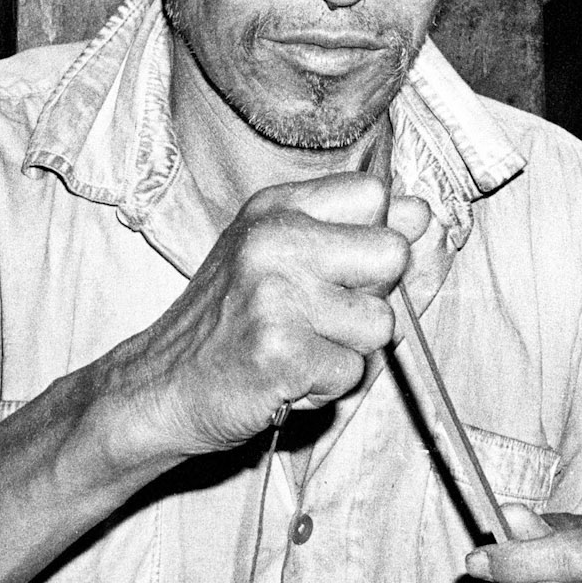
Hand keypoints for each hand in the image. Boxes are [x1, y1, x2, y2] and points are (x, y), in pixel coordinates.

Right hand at [108, 172, 429, 466]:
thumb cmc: (227, 323)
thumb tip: (422, 214)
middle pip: (392, 254)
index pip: (374, 195)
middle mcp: (273, 240)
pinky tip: (285, 376)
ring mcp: (275, 296)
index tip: (336, 269)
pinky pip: (352, 372)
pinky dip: (325, 386)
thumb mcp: (278, 256)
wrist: (159, 386)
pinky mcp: (279, 353)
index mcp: (276, 208)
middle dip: (373, 296)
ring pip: (381, 324)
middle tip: (321, 317)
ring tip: (298, 349)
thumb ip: (351, 232)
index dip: (372, 239)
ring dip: (348, 350)